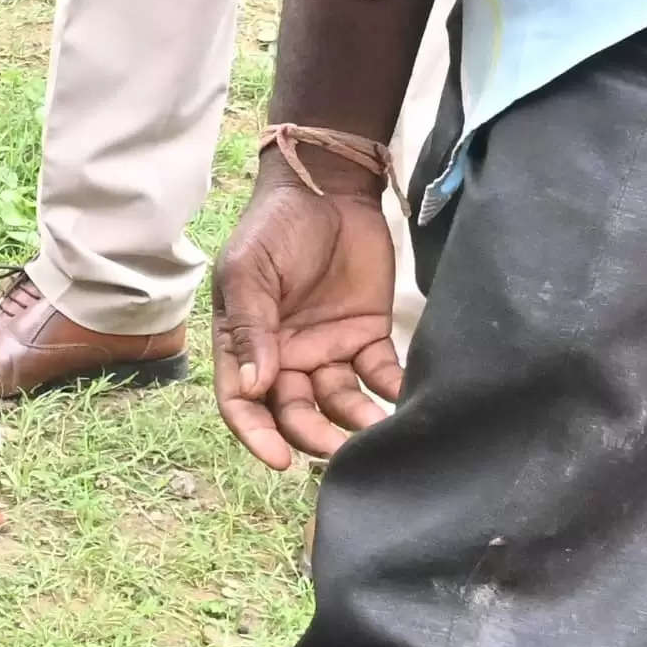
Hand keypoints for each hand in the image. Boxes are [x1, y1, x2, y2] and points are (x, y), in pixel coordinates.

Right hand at [211, 159, 402, 469]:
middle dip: (313, 437)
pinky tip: (403, 401)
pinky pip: (380, 376)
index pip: (243, 402)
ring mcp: (327, 349)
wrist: (328, 186)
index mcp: (244, 343)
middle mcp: (285, 356)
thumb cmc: (274, 226)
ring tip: (376, 432)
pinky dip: (391, 392)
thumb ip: (251, 328)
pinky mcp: (368, 337)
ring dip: (355, 423)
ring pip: (340, 403)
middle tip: (339, 452)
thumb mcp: (250, 272)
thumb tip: (253, 387)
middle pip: (295, 412)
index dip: (257, 435)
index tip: (279, 460)